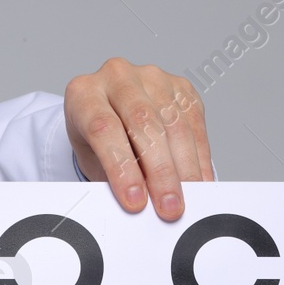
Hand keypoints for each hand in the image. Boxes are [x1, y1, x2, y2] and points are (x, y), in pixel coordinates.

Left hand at [65, 57, 212, 220]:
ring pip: (174, 123)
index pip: (104, 129)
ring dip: (184, 167)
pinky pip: (194, 122)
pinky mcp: (179, 86)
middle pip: (144, 123)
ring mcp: (151, 77)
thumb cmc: (95, 138)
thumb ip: (109, 177)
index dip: (121, 168)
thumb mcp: (89, 158)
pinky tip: (199, 181)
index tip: (135, 201)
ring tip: (188, 198)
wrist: (108, 109)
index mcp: (84, 93)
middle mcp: (117, 77)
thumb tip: (137, 206)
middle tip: (169, 207)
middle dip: (160, 172)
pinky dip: (199, 156)